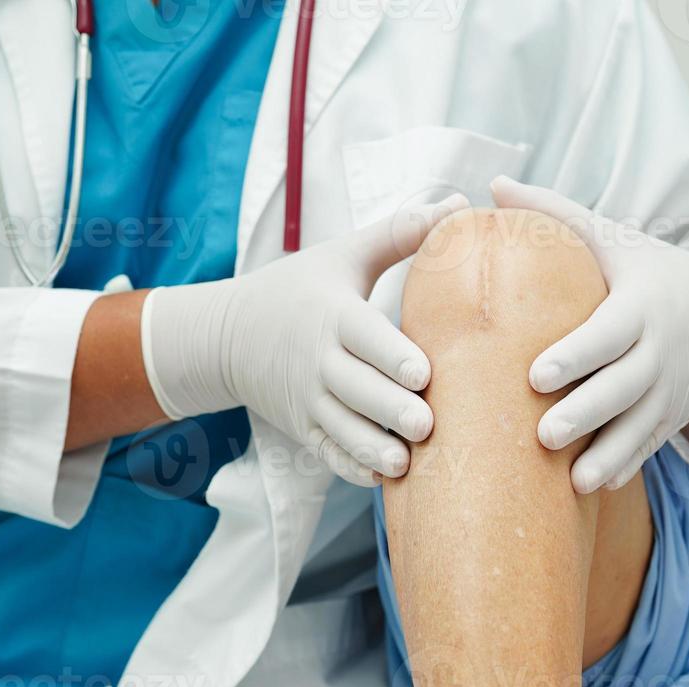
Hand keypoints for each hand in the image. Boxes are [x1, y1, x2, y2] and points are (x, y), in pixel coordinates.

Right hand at [141, 194, 468, 485]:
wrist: (229, 333)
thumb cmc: (300, 288)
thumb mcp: (343, 254)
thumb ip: (400, 233)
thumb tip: (460, 205)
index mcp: (332, 314)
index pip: (363, 337)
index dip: (391, 356)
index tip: (422, 372)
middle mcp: (318, 361)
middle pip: (356, 390)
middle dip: (391, 410)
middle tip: (428, 424)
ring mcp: (308, 400)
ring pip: (343, 430)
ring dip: (373, 449)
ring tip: (406, 463)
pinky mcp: (303, 429)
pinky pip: (328, 454)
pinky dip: (352, 467)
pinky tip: (382, 479)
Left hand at [489, 176, 688, 493]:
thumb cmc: (649, 272)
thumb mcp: (613, 240)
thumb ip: (555, 215)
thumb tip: (492, 186)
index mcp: (640, 306)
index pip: (607, 334)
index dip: (576, 355)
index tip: (538, 374)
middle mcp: (659, 352)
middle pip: (623, 388)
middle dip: (586, 413)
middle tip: (544, 434)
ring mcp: (669, 391)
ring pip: (638, 428)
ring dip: (607, 455)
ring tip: (573, 481)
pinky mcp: (670, 418)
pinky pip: (647, 447)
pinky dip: (624, 467)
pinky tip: (594, 489)